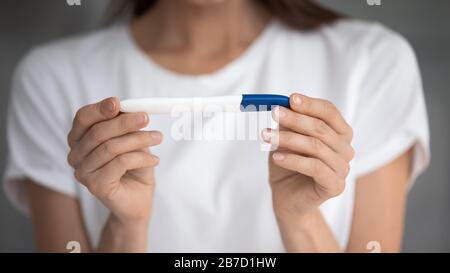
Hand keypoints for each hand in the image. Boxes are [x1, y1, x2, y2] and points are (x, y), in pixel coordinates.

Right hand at [67, 97, 162, 225]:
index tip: (118, 102)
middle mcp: (76, 155)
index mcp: (80, 139)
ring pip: (111, 147)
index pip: (83, 118)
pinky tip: (155, 159)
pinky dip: (141, 158)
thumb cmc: (134, 167)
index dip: (100, 109)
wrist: (138, 199)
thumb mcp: (133, 140)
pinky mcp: (95, 186)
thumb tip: (135, 109)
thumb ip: (128, 126)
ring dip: (139, 139)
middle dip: (125, 122)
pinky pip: (120, 163)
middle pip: (97, 132)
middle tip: (146, 118)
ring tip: (158, 137)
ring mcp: (83, 172)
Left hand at [262, 94, 353, 217]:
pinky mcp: (335, 185)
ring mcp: (343, 168)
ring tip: (266, 136)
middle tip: (273, 113)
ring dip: (288, 138)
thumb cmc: (288, 164)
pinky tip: (276, 157)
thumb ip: (288, 123)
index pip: (329, 112)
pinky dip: (293, 160)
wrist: (287, 197)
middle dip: (295, 119)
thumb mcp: (285, 138)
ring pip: (315, 147)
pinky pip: (314, 167)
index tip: (290, 99)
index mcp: (339, 133)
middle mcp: (345, 149)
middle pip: (321, 128)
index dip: (310, 104)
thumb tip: (283, 105)